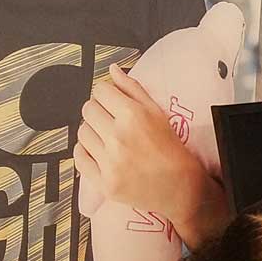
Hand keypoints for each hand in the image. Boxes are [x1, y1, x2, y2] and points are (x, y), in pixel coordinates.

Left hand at [74, 63, 220, 243]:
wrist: (182, 190)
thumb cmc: (173, 151)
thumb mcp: (159, 114)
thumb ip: (133, 89)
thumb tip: (112, 70)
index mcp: (133, 116)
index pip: (100, 90)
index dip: (107, 94)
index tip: (114, 103)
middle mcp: (119, 137)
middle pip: (88, 109)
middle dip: (99, 112)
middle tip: (113, 123)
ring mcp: (110, 162)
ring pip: (82, 132)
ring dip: (93, 132)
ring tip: (110, 140)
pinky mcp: (104, 182)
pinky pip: (79, 157)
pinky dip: (86, 153)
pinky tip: (102, 154)